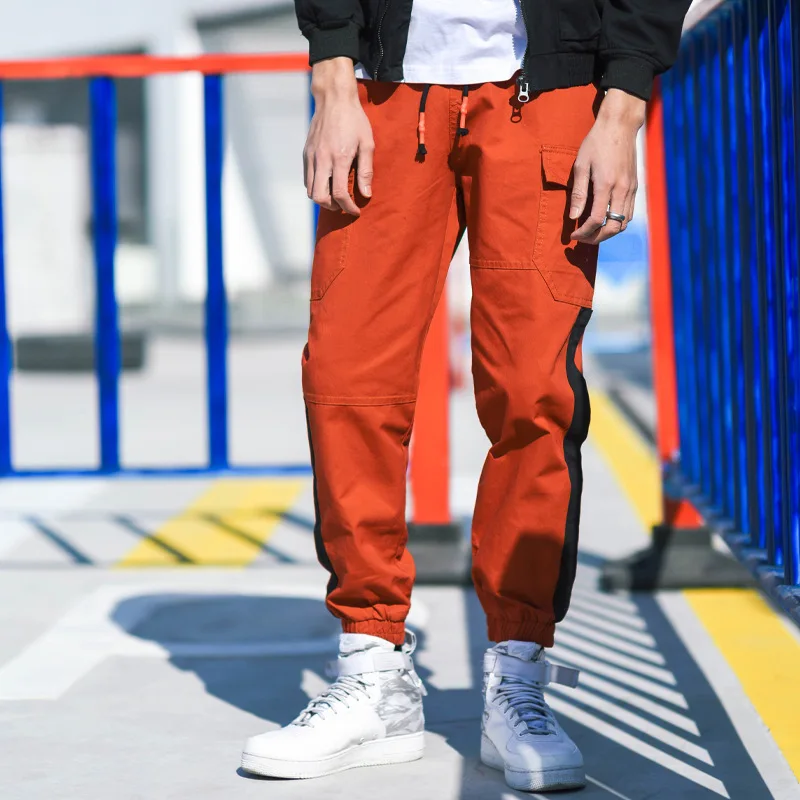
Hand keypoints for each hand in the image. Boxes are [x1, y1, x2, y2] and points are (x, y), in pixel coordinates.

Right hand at [305, 58, 373, 215]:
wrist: (334, 99)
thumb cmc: (354, 120)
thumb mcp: (367, 144)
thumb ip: (366, 171)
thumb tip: (366, 194)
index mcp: (339, 158)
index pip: (340, 194)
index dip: (348, 207)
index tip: (356, 210)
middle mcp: (321, 159)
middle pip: (319, 197)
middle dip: (332, 207)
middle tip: (343, 206)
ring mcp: (311, 156)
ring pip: (310, 190)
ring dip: (322, 198)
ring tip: (335, 197)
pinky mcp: (306, 153)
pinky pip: (307, 178)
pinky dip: (315, 186)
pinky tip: (327, 183)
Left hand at [569, 89, 645, 243]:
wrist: (620, 125)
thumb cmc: (596, 143)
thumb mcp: (581, 165)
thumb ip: (578, 193)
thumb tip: (574, 217)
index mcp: (606, 184)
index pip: (596, 220)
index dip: (584, 232)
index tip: (574, 235)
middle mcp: (622, 189)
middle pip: (614, 227)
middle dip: (597, 238)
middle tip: (583, 238)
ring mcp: (631, 189)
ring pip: (624, 223)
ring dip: (608, 232)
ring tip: (593, 231)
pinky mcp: (635, 186)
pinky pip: (629, 213)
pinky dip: (618, 222)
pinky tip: (605, 220)